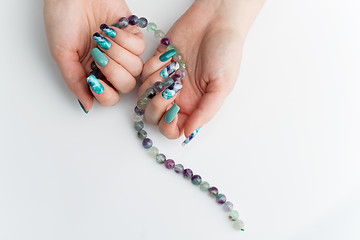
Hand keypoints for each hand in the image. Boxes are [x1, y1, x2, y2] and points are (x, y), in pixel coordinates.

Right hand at [44, 0, 144, 111]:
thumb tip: (86, 107)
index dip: (106, 94)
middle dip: (113, 70)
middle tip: (97, 53)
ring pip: (136, 68)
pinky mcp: (133, 35)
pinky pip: (139, 48)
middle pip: (126, 85)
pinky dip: (124, 39)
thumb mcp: (62, 54)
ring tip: (101, 38)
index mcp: (93, 73)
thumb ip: (75, 81)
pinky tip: (110, 29)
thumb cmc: (63, 19)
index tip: (95, 79)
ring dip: (117, 53)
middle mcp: (110, 66)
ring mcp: (123, 51)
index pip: (110, 98)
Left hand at [138, 0, 263, 138]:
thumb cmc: (225, 52)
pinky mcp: (157, 63)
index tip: (173, 111)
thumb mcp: (222, 86)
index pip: (172, 129)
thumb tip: (188, 133)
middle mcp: (178, 96)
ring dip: (154, 84)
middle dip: (157, 105)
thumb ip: (205, 112)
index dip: (168, 126)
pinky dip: (152, 67)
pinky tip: (168, 57)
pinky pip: (142, 74)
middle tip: (172, 88)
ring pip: (144, 96)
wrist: (216, 20)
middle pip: (153, 116)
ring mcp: (166, 80)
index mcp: (194, 106)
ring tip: (172, 69)